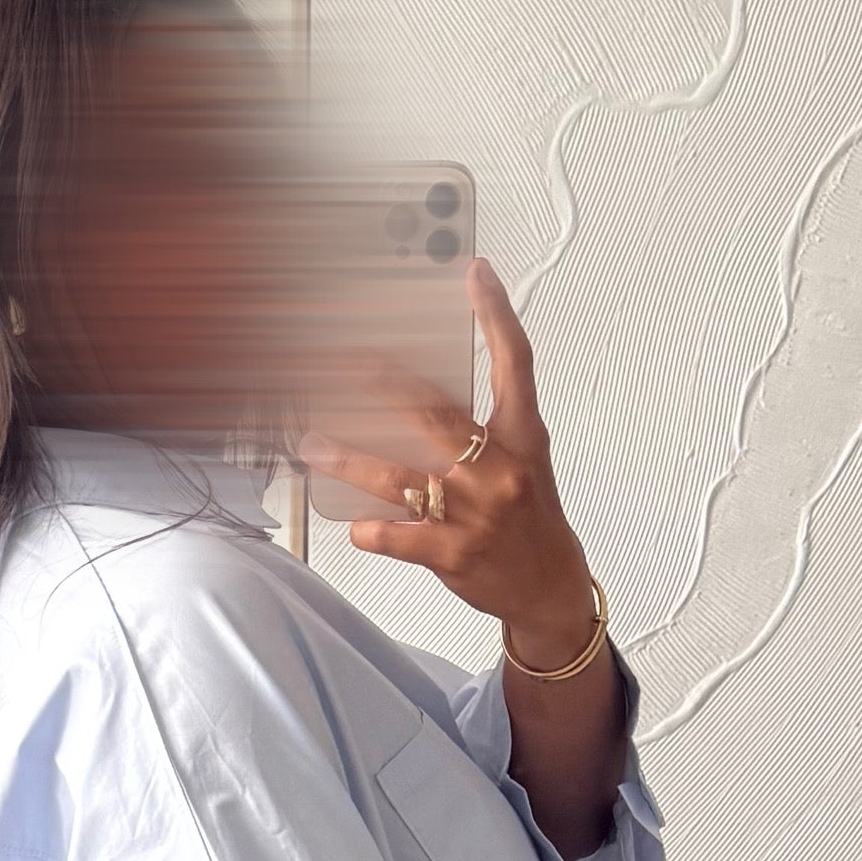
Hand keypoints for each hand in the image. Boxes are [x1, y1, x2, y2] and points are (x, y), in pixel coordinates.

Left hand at [297, 257, 599, 664]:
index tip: (477, 273)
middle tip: (344, 361)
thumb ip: (484, 426)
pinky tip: (354, 524)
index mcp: (522, 438)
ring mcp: (475, 513)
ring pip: (398, 477)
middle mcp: (499, 469)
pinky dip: (370, 530)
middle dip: (385, 384)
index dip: (496, 314)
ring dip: (348, 460)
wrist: (549, 586)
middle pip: (435, 412)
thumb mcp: (524, 461)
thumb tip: (422, 396)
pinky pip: (398, 535)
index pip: (514, 363)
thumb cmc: (531, 518)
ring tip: (312, 445)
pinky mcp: (454, 554)